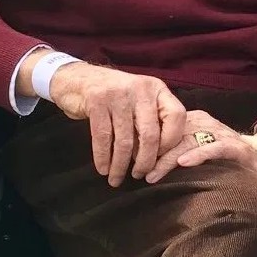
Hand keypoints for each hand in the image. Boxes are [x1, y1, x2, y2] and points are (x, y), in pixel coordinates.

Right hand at [49, 63, 185, 186]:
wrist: (79, 78)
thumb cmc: (115, 96)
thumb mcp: (139, 100)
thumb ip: (152, 121)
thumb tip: (158, 159)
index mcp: (157, 88)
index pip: (177, 116)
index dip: (171, 141)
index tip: (159, 157)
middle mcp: (141, 88)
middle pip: (150, 134)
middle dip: (145, 162)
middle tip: (138, 175)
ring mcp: (118, 93)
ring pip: (125, 140)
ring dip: (121, 166)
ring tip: (116, 178)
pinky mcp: (97, 101)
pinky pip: (103, 138)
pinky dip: (103, 158)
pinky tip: (103, 169)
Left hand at [145, 111, 256, 186]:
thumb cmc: (225, 156)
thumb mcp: (197, 147)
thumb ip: (176, 149)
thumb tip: (143, 161)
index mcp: (193, 120)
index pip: (164, 128)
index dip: (147, 143)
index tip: (131, 159)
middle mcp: (204, 123)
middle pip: (172, 136)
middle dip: (153, 154)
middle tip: (137, 171)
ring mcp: (219, 133)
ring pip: (188, 142)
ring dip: (169, 158)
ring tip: (153, 173)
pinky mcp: (234, 146)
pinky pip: (214, 148)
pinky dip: (198, 155)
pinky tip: (184, 163)